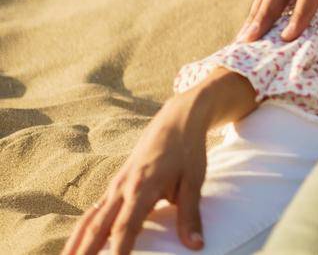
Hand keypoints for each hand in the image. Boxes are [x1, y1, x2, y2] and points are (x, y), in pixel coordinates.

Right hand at [61, 72, 251, 254]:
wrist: (176, 121)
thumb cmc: (187, 151)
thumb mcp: (194, 182)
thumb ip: (191, 216)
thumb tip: (196, 246)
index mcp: (143, 188)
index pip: (125, 226)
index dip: (118, 249)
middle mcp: (123, 189)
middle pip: (98, 226)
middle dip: (86, 251)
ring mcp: (115, 186)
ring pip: (90, 219)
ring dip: (76, 243)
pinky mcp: (114, 185)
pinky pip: (93, 211)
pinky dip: (82, 230)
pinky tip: (76, 245)